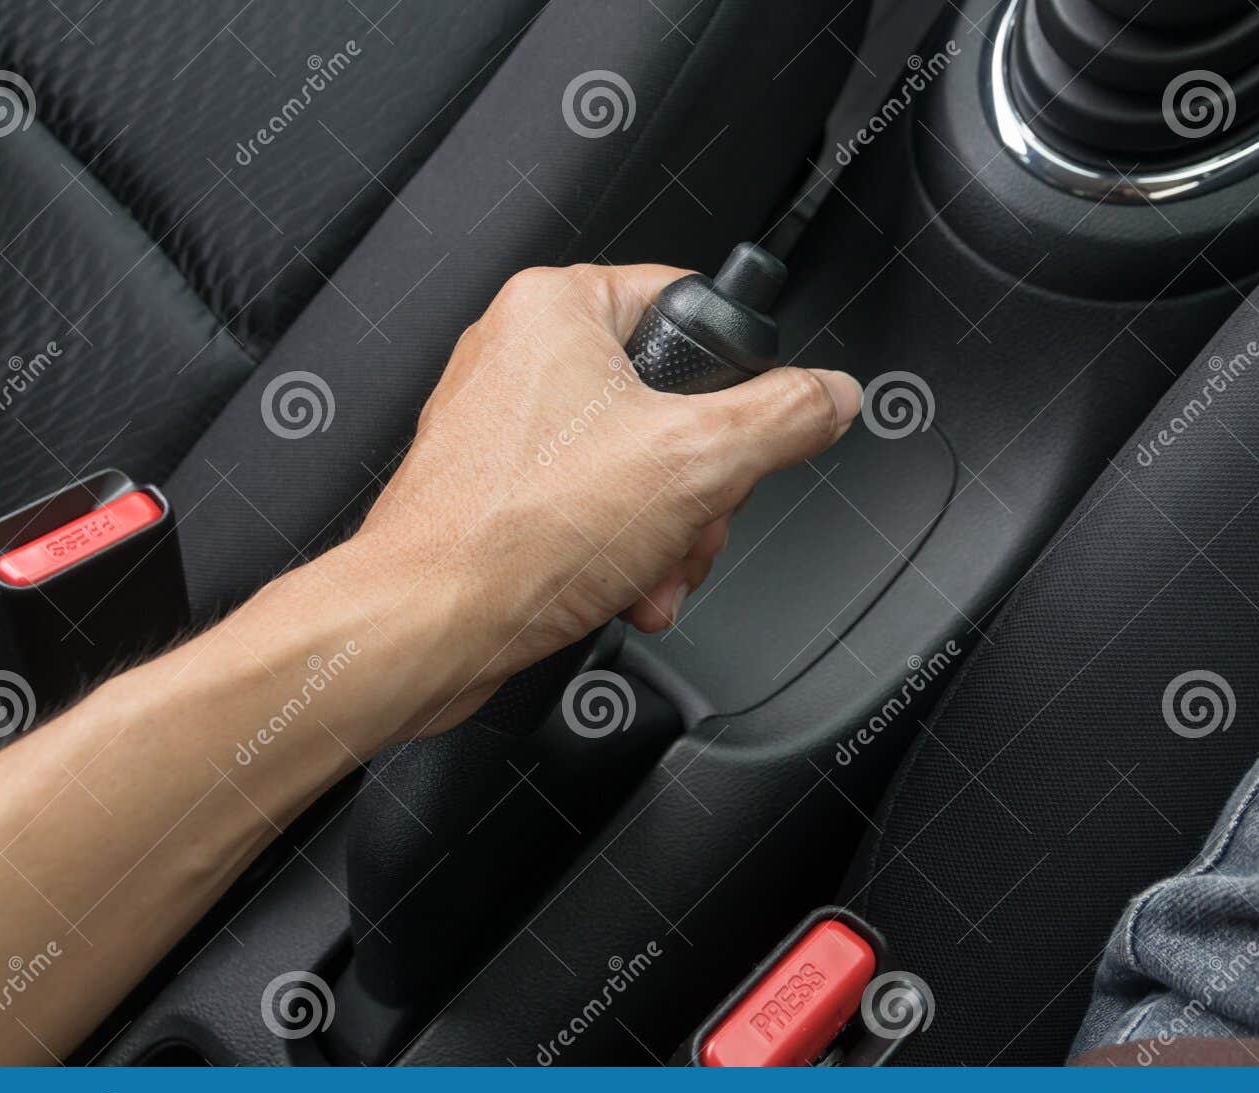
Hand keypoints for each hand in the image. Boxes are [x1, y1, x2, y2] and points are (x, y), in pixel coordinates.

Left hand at [347, 262, 859, 734]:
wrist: (428, 625)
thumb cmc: (518, 533)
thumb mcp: (698, 461)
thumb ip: (783, 416)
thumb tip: (830, 395)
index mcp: (559, 307)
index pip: (689, 301)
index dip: (733, 374)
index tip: (746, 426)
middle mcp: (522, 353)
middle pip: (672, 399)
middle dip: (702, 485)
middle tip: (693, 520)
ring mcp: (505, 424)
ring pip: (639, 463)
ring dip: (671, 531)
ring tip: (655, 568)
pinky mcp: (498, 487)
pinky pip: (592, 504)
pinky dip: (623, 550)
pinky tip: (628, 587)